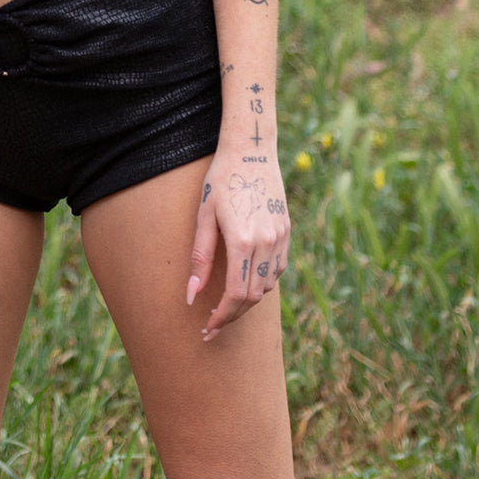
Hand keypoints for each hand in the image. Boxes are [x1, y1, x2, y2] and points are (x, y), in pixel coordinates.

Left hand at [186, 149, 289, 341]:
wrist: (251, 150)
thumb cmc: (221, 180)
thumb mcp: (204, 215)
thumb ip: (200, 257)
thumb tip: (191, 296)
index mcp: (243, 241)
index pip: (235, 295)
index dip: (221, 317)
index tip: (207, 328)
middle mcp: (266, 243)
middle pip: (253, 296)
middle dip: (233, 315)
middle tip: (213, 324)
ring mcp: (280, 237)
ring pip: (267, 285)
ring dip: (248, 299)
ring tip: (226, 303)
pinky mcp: (286, 231)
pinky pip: (277, 268)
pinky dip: (262, 281)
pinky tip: (245, 279)